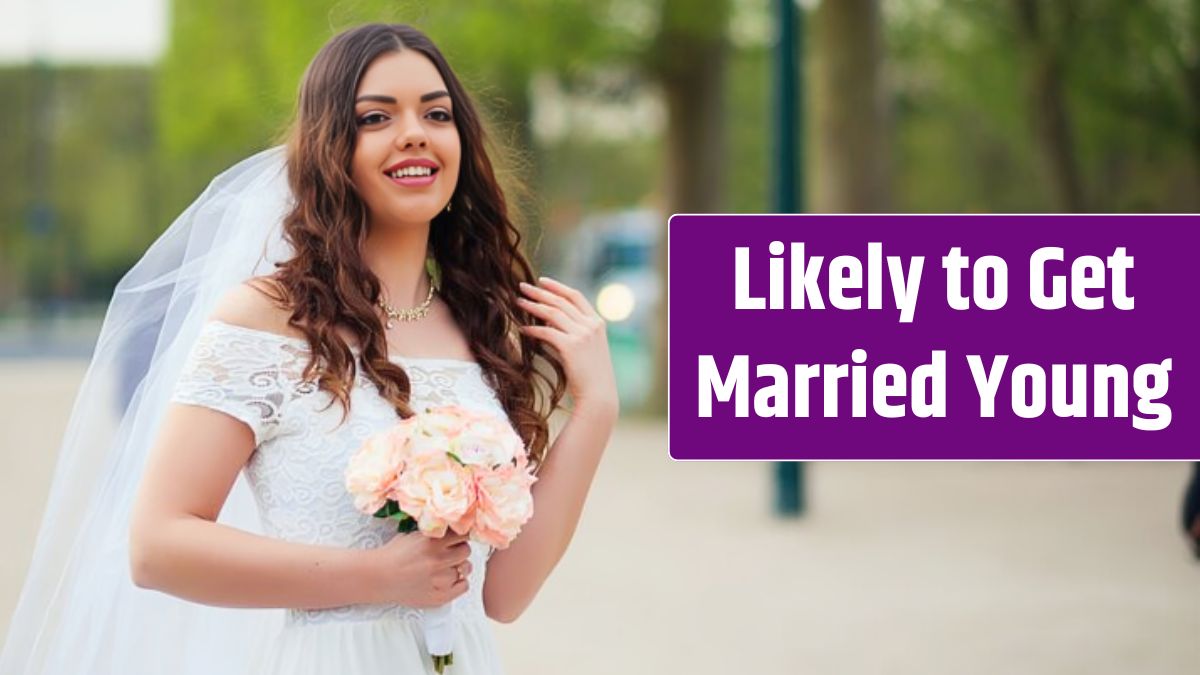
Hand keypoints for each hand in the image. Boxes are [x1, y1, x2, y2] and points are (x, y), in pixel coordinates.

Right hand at [366, 531, 471, 606]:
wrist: (378, 577)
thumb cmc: (393, 555)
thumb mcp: (412, 535)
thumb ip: (433, 532)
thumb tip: (452, 527)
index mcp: (432, 542)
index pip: (462, 534)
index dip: (460, 536)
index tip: (457, 538)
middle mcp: (438, 559)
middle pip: (466, 551)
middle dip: (460, 550)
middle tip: (451, 553)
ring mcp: (440, 579)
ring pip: (466, 568)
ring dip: (459, 566)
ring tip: (447, 567)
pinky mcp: (439, 596)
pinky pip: (463, 586)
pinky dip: (459, 582)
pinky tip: (449, 580)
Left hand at [517, 277, 618, 414]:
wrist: (599, 395)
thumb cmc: (590, 376)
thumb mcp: (587, 349)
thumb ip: (573, 333)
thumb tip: (547, 322)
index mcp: (597, 323)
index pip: (575, 296)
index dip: (557, 287)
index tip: (542, 281)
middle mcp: (591, 325)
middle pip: (561, 301)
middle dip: (540, 292)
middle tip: (522, 286)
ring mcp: (582, 335)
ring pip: (553, 313)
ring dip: (533, 306)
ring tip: (518, 302)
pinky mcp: (571, 346)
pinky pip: (547, 332)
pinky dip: (533, 329)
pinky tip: (522, 329)